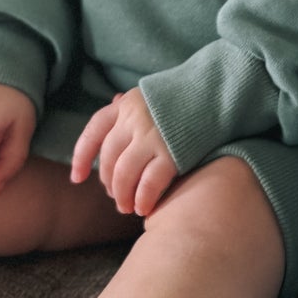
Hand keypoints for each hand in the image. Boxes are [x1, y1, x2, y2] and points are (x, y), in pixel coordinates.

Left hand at [70, 88, 177, 214]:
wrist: (220, 90)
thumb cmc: (186, 96)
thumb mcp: (153, 94)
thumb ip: (132, 105)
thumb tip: (112, 103)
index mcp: (127, 103)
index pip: (93, 132)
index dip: (81, 157)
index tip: (76, 179)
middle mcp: (135, 118)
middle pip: (108, 159)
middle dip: (108, 183)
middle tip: (116, 197)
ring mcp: (152, 135)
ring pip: (124, 175)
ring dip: (123, 196)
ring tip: (128, 207)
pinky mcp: (172, 153)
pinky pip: (149, 183)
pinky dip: (143, 199)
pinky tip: (144, 208)